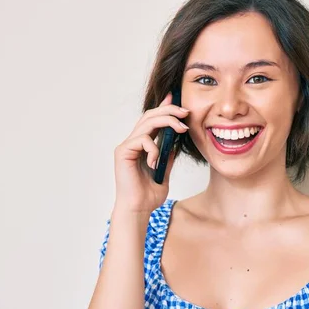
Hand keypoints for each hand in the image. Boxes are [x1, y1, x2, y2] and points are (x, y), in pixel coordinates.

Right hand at [113, 92, 189, 212]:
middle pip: (149, 115)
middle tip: (185, 112)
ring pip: (147, 123)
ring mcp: (127, 146)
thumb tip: (176, 141)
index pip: (152, 119)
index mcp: (142, 145)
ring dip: (167, 122)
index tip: (176, 99)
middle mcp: (133, 142)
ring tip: (182, 128)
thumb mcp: (164, 171)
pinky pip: (142, 140)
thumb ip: (167, 156)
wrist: (138, 209)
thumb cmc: (148, 194)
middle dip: (169, 110)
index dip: (164, 107)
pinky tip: (156, 163)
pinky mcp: (123, 152)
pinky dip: (154, 148)